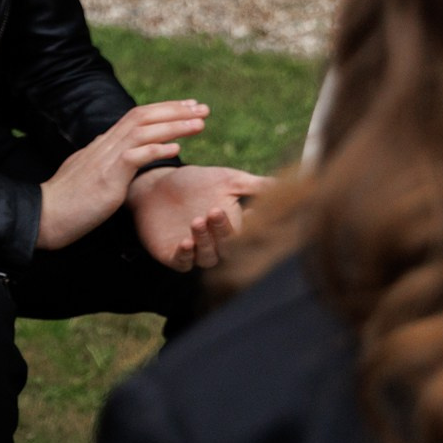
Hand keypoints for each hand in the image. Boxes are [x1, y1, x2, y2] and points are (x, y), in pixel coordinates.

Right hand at [37, 99, 210, 251]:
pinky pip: (136, 157)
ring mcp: (105, 159)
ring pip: (143, 131)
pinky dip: (157, 150)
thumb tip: (109, 146)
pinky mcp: (107, 176)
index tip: (187, 108)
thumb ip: (100, 157)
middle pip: (142, 116)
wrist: (44, 215)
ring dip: (174, 126)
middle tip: (202, 107)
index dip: (163, 109)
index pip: (135, 117)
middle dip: (175, 110)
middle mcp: (104, 145)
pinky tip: (177, 149)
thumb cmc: (66, 201)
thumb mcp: (85, 172)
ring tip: (200, 123)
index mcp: (101, 145)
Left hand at [128, 164, 270, 270]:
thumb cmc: (195, 182)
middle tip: (214, 210)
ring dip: (205, 241)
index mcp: (236, 229)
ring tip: (197, 220)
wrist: (156, 183)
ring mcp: (196, 252)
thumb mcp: (227, 179)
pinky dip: (186, 255)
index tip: (251, 212)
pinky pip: (183, 263)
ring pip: (208, 257)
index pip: (250, 236)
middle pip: (229, 248)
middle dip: (223, 231)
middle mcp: (218, 244)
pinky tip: (185, 242)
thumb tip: (286, 184)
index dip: (252, 228)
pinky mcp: (172, 256)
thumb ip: (255, 185)